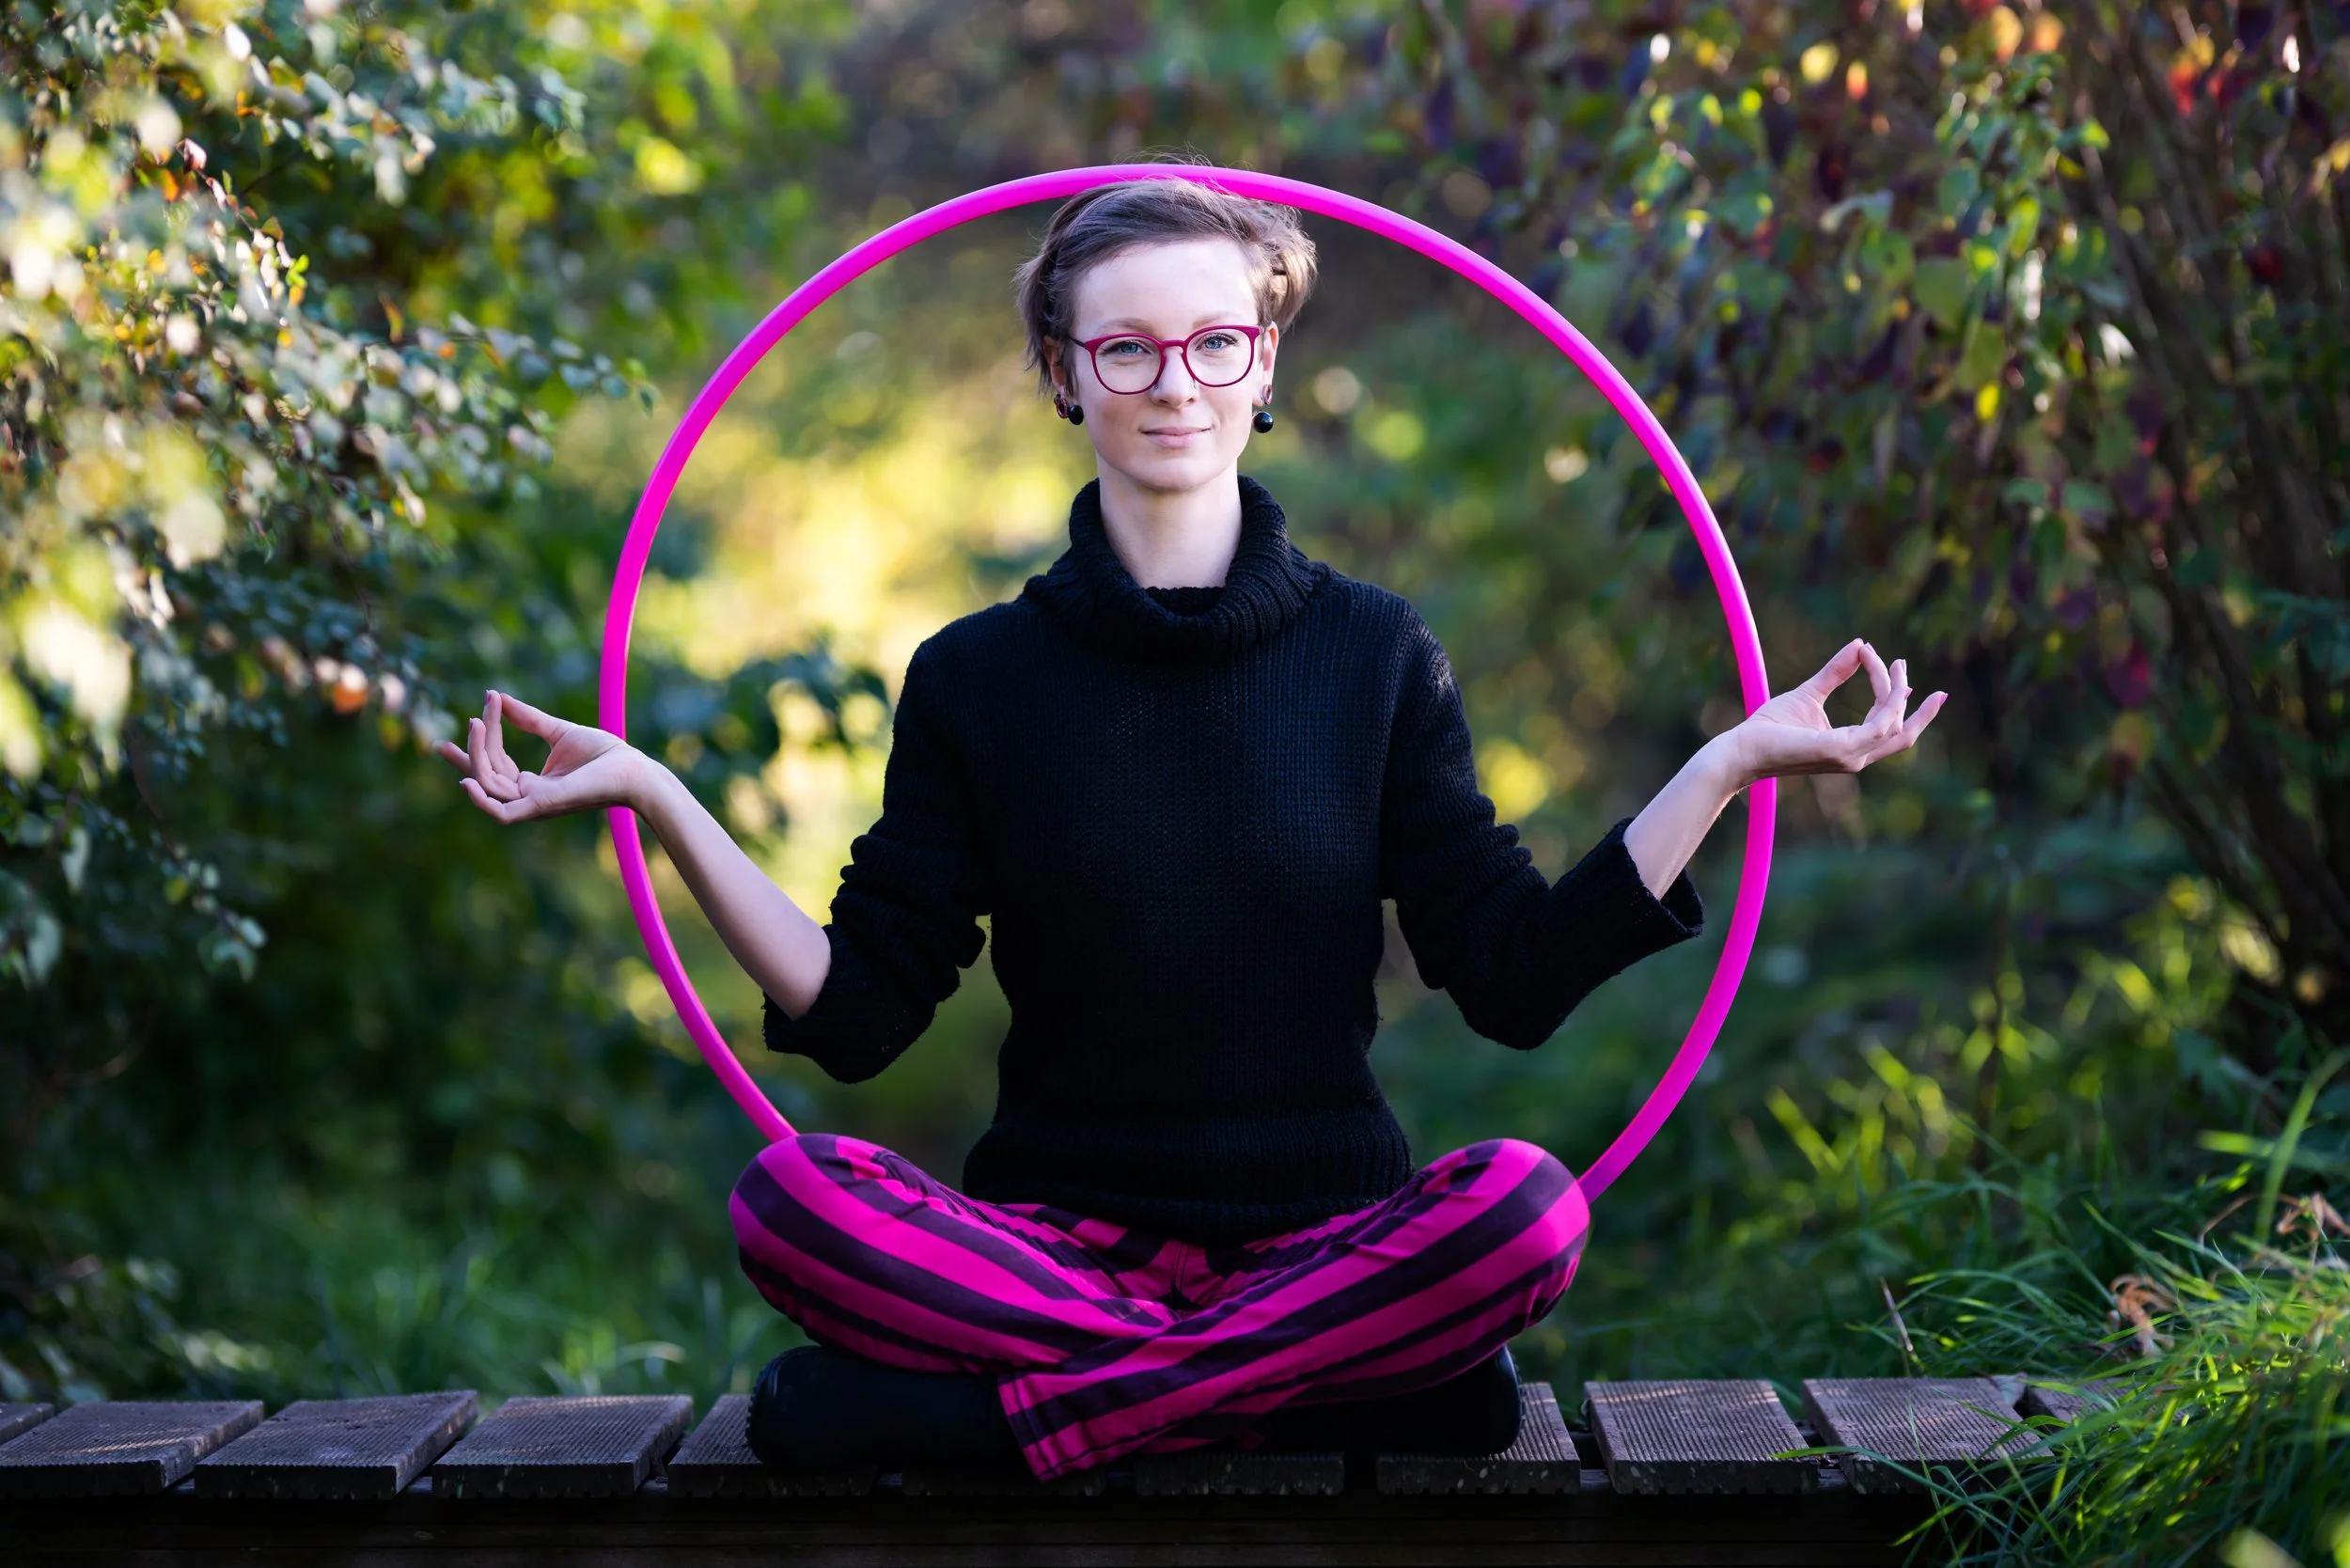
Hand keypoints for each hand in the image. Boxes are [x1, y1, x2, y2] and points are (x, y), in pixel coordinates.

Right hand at [435, 689, 645, 823]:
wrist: (632, 769)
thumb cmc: (603, 754)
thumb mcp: (558, 730)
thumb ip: (527, 717)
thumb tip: (497, 696)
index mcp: (532, 783)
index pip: (495, 761)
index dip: (484, 736)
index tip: (487, 699)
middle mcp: (529, 796)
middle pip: (486, 774)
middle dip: (468, 754)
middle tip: (444, 739)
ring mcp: (534, 803)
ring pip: (489, 784)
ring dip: (477, 755)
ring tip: (476, 723)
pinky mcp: (542, 806)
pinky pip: (502, 813)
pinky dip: (481, 801)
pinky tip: (466, 780)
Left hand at [1720, 638, 1945, 787]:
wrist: (1743, 748)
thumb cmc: (1771, 727)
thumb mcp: (1809, 693)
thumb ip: (1835, 673)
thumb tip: (1860, 645)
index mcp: (1850, 747)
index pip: (1887, 724)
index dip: (1893, 694)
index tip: (1887, 661)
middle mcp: (1855, 757)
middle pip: (1902, 732)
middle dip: (1916, 702)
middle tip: (1903, 663)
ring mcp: (1850, 756)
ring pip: (1893, 723)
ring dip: (1896, 690)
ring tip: (1893, 662)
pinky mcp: (1840, 749)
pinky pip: (1879, 724)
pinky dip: (1887, 698)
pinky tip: (1883, 675)